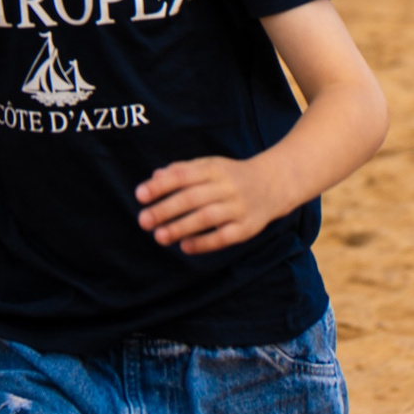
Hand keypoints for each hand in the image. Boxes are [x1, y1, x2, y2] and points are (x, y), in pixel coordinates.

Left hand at [135, 155, 290, 253]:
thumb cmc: (231, 175)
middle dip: (165, 209)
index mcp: (214, 168)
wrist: (274, 183)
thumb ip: (181, 171)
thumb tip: (154, 178)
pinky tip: (185, 246)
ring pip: (207, 218)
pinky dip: (204, 243)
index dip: (161, 186)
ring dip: (181, 227)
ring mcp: (238, 207)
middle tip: (143, 221)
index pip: (183, 175)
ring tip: (159, 236)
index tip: (140, 195)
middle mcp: (227, 186)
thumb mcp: (209, 166)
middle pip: (192, 198)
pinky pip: (224, 237)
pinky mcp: (247, 228)